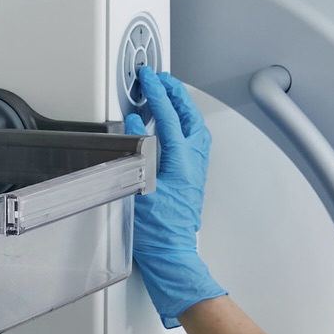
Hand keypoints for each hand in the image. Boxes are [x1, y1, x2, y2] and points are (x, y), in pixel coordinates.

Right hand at [122, 66, 226, 326]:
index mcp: (182, 161)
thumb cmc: (157, 232)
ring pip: (194, 128)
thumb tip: (137, 127)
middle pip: (189, 117)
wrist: (171, 256)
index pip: (170, 117)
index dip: (157, 94)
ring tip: (166, 95)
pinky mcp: (191, 178)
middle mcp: (194, 163)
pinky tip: (170, 126)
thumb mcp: (138, 187)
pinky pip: (191, 140)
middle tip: (161, 79)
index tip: (149, 78)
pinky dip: (181, 124)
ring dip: (180, 108)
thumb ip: (138, 152)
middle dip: (175, 94)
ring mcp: (195, 170)